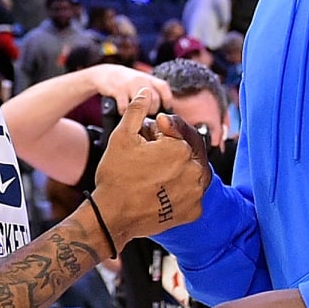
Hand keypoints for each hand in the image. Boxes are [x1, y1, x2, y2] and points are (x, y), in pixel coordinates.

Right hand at [88, 64, 171, 111]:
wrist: (105, 73)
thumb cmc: (126, 82)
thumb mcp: (141, 82)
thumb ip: (152, 91)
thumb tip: (165, 109)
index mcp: (149, 78)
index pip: (164, 87)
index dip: (167, 99)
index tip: (164, 109)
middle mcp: (141, 80)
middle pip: (155, 99)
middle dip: (152, 110)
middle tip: (146, 116)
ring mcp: (130, 85)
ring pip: (142, 103)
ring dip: (140, 114)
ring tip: (136, 117)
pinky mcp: (118, 90)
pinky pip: (125, 107)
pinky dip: (125, 113)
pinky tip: (123, 113)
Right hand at [92, 89, 207, 242]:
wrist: (112, 216)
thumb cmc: (116, 176)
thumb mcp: (122, 136)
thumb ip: (138, 111)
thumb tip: (146, 92)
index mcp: (180, 149)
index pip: (178, 133)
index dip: (160, 134)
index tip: (146, 141)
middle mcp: (194, 170)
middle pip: (186, 153)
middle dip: (170, 151)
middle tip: (148, 158)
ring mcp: (196, 192)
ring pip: (191, 172)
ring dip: (177, 169)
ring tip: (153, 174)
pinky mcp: (193, 211)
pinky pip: (192, 194)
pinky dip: (180, 189)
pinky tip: (161, 189)